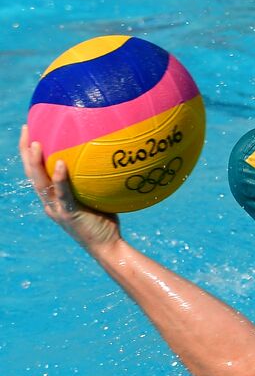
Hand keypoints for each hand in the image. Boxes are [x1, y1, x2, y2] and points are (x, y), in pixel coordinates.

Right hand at [18, 124, 120, 251]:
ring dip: (35, 162)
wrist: (108, 247)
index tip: (31, 131)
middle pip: (31, 173)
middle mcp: (50, 203)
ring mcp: (57, 209)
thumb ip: (93, 181)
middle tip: (27, 128)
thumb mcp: (96, 197)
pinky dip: (60, 178)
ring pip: (39, 182)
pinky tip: (61, 163)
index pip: (36, 172)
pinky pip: (62, 194)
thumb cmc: (106, 221)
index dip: (30, 153)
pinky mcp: (68, 214)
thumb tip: (105, 156)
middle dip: (26, 150)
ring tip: (36, 142)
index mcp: (53, 198)